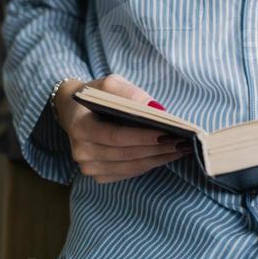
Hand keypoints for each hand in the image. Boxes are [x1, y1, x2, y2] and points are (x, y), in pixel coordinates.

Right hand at [53, 73, 193, 183]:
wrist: (74, 111)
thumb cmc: (96, 95)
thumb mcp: (110, 83)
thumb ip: (130, 93)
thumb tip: (156, 108)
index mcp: (80, 126)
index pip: (116, 136)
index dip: (143, 137)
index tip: (168, 133)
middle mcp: (81, 151)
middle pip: (126, 153)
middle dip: (157, 148)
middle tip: (183, 142)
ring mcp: (88, 167)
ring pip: (130, 166)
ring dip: (158, 159)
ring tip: (181, 149)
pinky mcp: (98, 175)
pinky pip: (128, 172)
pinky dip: (149, 165)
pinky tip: (166, 155)